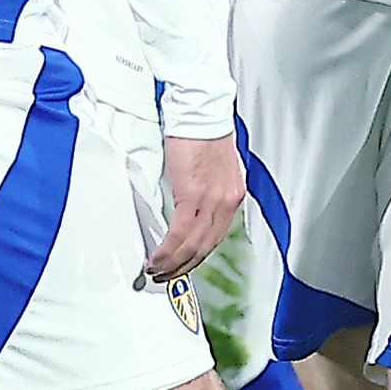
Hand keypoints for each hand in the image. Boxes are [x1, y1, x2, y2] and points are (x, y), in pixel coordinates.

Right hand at [146, 130, 247, 282]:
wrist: (201, 113)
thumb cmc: (203, 132)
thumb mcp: (212, 169)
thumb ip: (206, 191)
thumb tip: (191, 207)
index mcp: (232, 196)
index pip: (217, 237)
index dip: (198, 255)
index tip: (184, 264)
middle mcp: (227, 202)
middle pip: (206, 247)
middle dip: (184, 267)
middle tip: (167, 276)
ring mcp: (212, 200)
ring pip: (194, 245)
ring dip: (173, 263)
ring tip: (157, 271)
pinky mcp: (193, 195)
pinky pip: (181, 233)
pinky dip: (168, 250)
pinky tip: (158, 257)